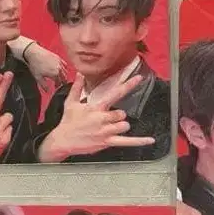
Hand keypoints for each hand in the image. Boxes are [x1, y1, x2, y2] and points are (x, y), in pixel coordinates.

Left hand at [23, 44, 68, 90]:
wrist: (33, 52)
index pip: (59, 83)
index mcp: (55, 74)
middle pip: (64, 78)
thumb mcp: (38, 77)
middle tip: (59, 83)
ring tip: (61, 77)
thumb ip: (44, 85)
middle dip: (62, 81)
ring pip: (65, 71)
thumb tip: (48, 91)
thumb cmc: (35, 65)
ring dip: (64, 75)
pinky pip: (65, 64)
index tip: (56, 87)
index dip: (58, 86)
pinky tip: (61, 69)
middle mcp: (59, 69)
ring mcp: (60, 63)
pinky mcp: (58, 58)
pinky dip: (64, 68)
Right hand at [38, 74, 154, 161]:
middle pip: (122, 114)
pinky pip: (126, 142)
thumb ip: (77, 87)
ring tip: (109, 127)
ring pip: (124, 125)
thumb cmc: (68, 122)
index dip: (128, 85)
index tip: (138, 78)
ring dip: (120, 126)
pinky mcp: (107, 142)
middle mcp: (102, 119)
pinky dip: (139, 141)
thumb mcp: (71, 102)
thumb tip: (79, 73)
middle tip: (106, 119)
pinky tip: (150, 140)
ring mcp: (105, 131)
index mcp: (95, 107)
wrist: (62, 140)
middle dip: (117, 116)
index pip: (115, 93)